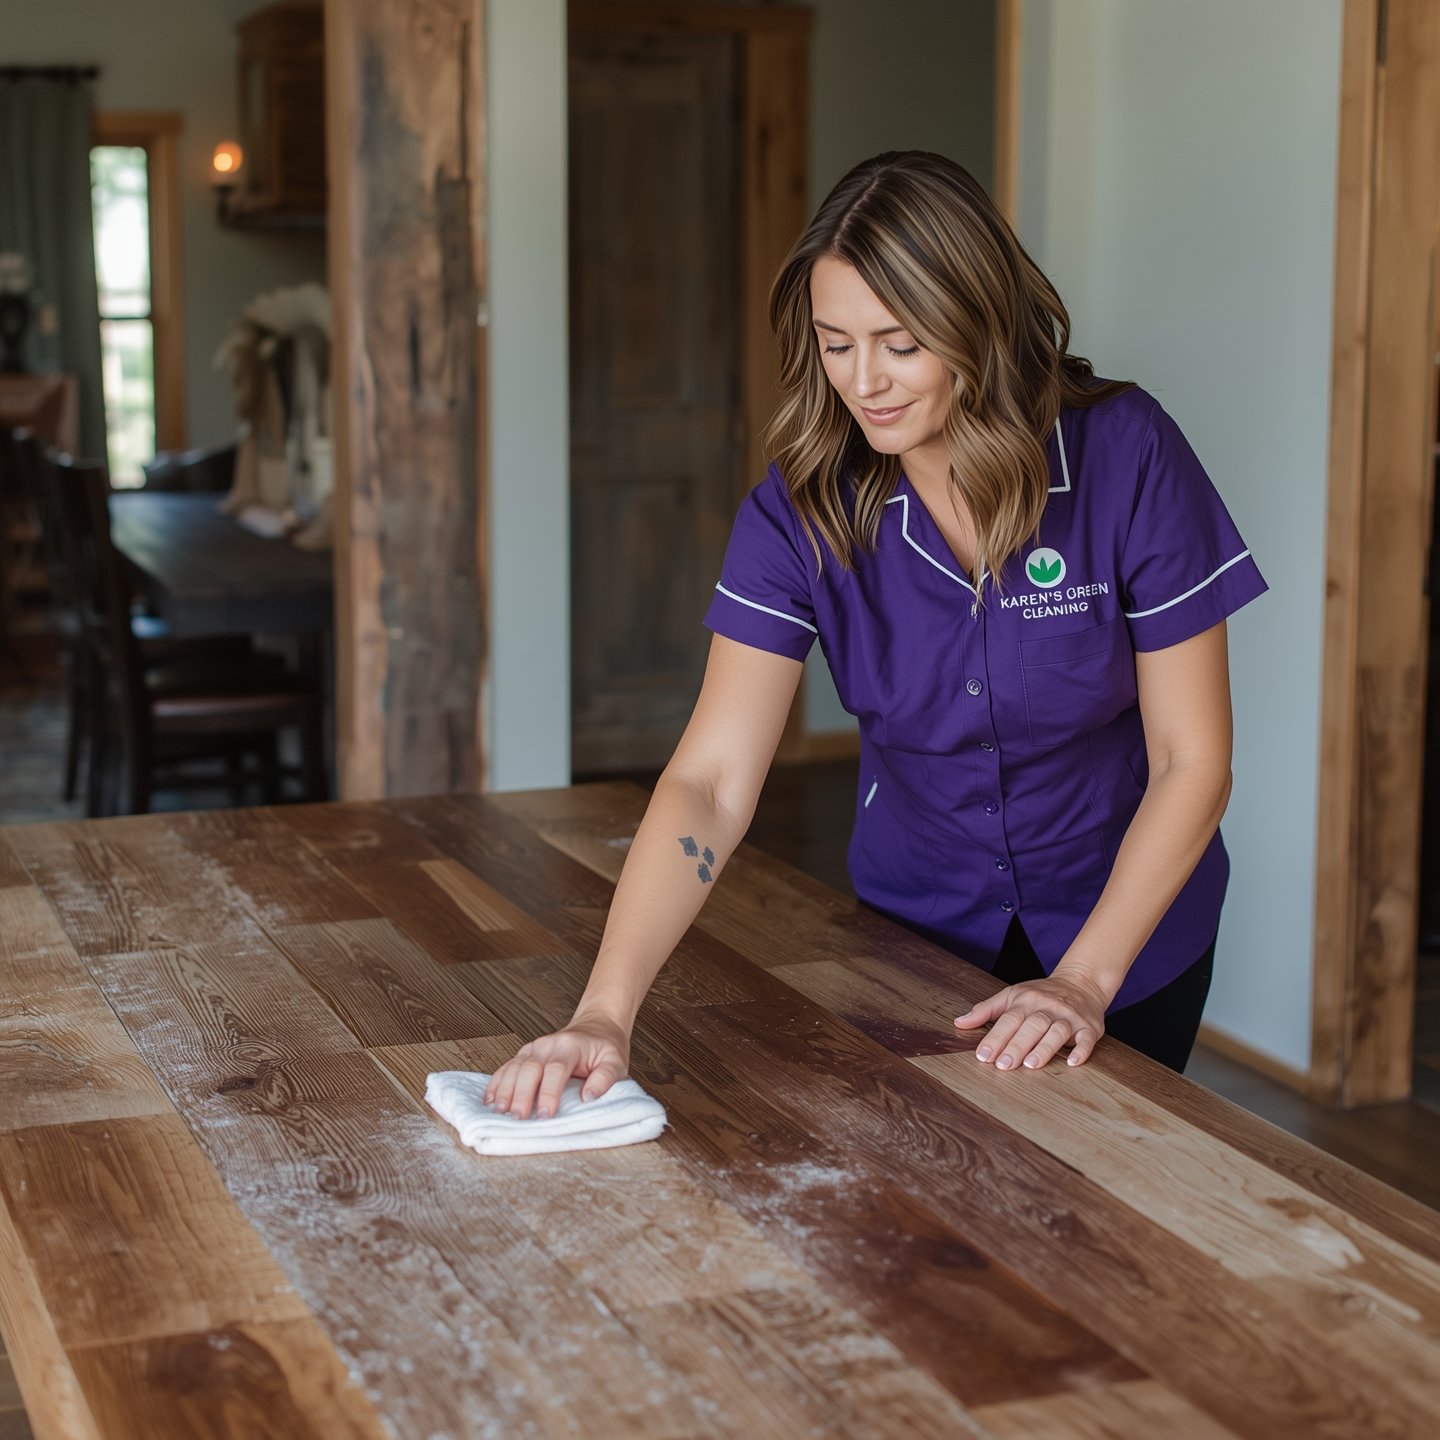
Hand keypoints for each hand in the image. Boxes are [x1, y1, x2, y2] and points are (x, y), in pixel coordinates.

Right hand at [483, 1013, 630, 1118]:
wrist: (596, 1025)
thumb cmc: (605, 1047)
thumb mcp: (616, 1061)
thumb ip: (606, 1078)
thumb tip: (588, 1097)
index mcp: (570, 1047)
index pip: (556, 1069)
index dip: (548, 1093)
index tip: (545, 1114)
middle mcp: (548, 1045)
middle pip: (529, 1068)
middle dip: (521, 1095)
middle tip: (518, 1118)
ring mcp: (534, 1048)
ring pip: (514, 1068)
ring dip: (505, 1090)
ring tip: (499, 1111)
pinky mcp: (525, 1054)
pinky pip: (507, 1067)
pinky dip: (497, 1083)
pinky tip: (490, 1099)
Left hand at [953, 972, 1108, 1070]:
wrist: (1081, 982)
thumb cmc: (1041, 994)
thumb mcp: (1011, 995)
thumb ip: (986, 1010)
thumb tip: (959, 1023)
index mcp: (1025, 1001)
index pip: (1008, 1019)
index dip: (995, 1037)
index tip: (983, 1056)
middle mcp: (1047, 1008)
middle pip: (1031, 1026)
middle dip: (1016, 1046)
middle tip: (1003, 1065)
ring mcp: (1069, 1017)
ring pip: (1056, 1031)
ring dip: (1044, 1048)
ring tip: (1031, 1065)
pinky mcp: (1089, 1027)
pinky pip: (1086, 1038)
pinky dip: (1081, 1050)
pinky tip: (1073, 1062)